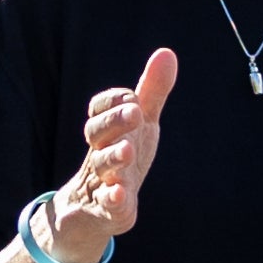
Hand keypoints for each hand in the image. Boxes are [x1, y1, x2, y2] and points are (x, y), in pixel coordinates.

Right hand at [45, 49, 177, 260]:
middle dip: (114, 121)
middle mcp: (100, 150)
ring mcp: (102, 179)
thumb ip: (152, 92)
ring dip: (114, 156)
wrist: (95, 209)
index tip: (131, 96)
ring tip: (128, 151)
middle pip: (96, 132)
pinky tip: (121, 194)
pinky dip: (112, 199)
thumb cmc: (122, 156)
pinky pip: (106, 204)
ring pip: (102, 166)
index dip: (113, 101)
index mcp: (107, 128)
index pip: (99, 108)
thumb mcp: (140, 124)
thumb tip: (167, 53)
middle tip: (133, 112)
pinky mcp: (108, 208)